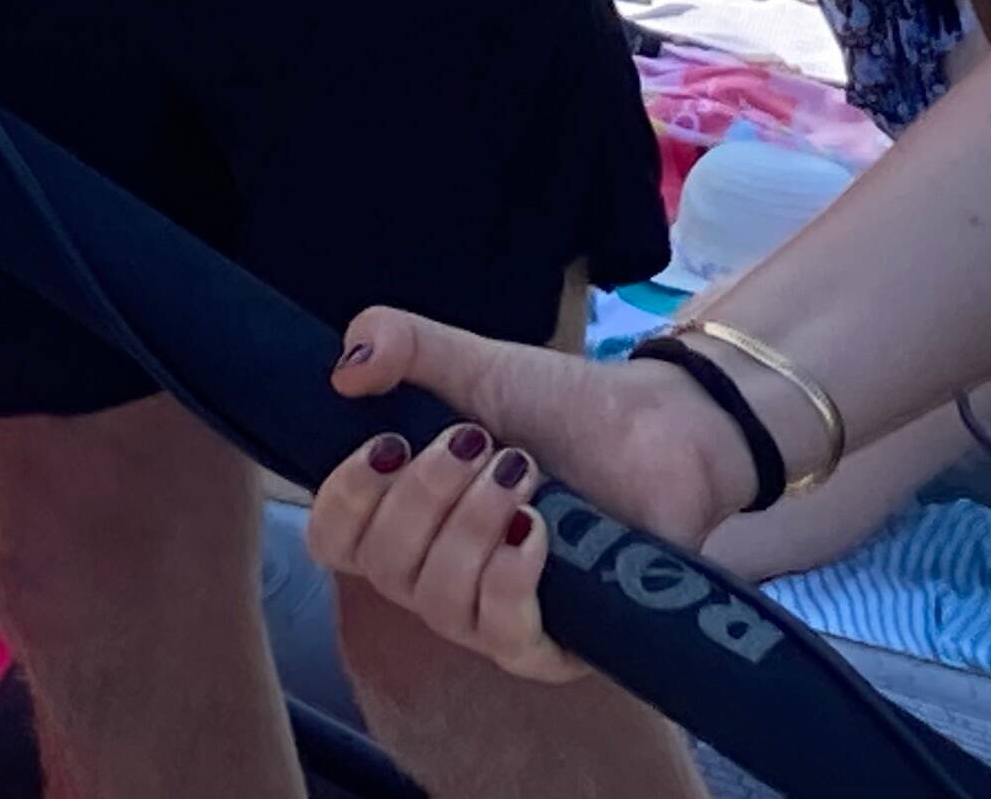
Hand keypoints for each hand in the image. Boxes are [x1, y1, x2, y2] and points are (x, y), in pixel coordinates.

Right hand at [304, 310, 752, 684]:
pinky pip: (504, 635)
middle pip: (385, 567)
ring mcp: (492, 617)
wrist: (655, 428)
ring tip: (521, 471)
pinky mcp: (552, 645)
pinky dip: (511, 575)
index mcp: (407, 518)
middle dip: (425, 493)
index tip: (388, 442)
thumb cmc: (558, 406)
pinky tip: (537, 528)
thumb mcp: (472, 363)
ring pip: (440, 603)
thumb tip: (343, 367)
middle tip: (478, 440)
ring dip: (473, 524)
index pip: (334, 540)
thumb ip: (401, 346)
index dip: (345, 496)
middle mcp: (437, 577)